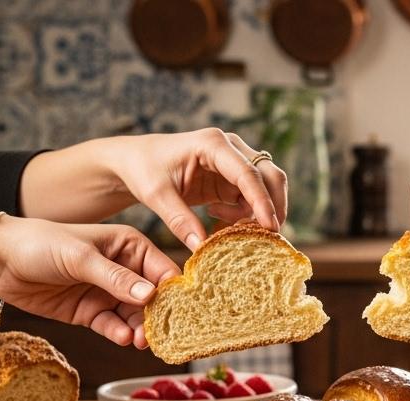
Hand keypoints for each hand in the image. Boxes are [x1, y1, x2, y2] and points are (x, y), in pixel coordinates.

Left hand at [0, 216, 179, 347]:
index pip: (162, 270)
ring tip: (139, 341)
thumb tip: (150, 295)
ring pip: (134, 317)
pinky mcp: (91, 313)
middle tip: (160, 335)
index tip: (184, 312)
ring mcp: (107, 293)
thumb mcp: (81, 257)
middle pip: (153, 299)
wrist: (0, 261)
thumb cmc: (41, 244)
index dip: (175, 291)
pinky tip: (121, 338)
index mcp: (129, 246)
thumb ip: (115, 278)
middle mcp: (124, 270)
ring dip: (139, 330)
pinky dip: (118, 333)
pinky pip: (112, 326)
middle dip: (158, 317)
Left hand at [100, 128, 287, 247]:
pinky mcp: (232, 178)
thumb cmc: (143, 170)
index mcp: (213, 144)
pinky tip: (217, 218)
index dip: (262, 201)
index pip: (247, 173)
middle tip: (267, 237)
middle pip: (269, 176)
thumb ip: (179, 220)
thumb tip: (201, 247)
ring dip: (255, 214)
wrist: (135, 162)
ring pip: (265, 189)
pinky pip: (251, 199)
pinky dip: (243, 215)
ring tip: (226, 227)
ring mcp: (234, 162)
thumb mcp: (156, 195)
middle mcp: (231, 148)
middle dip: (273, 207)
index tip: (269, 228)